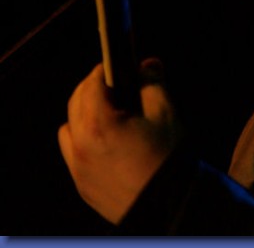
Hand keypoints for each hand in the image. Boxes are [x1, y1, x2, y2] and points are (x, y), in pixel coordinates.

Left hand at [58, 58, 183, 223]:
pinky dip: (83, 138)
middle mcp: (80, 145)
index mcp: (98, 124)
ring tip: (110, 112)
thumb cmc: (168, 157)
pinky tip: (107, 138)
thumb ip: (153, 82)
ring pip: (69, 127)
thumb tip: (148, 64)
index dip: (106, 68)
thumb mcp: (165, 113)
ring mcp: (78, 168)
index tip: (118, 62)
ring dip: (83, 112)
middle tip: (118, 83)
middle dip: (94, 87)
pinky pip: (73, 153)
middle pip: (76, 101)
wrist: (169, 206)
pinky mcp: (83, 184)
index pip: (92, 83)